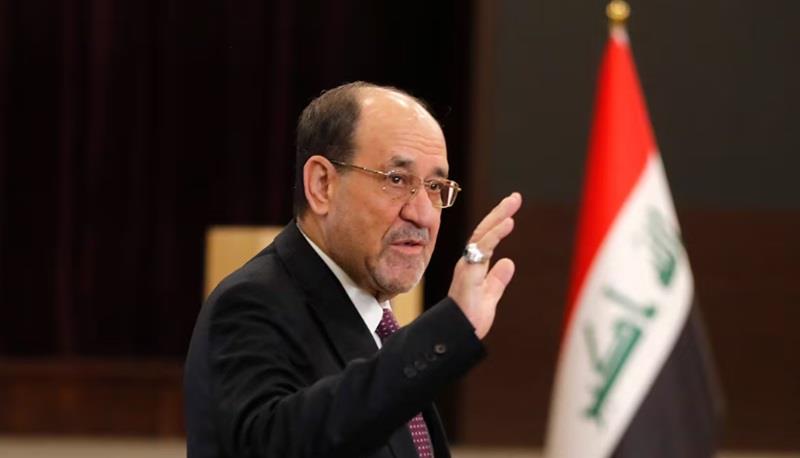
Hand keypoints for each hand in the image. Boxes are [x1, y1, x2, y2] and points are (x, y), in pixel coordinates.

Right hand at [448, 192, 521, 338]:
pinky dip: (495, 234)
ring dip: (498, 217)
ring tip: (512, 204)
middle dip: (499, 212)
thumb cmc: (469, 320)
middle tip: (515, 197)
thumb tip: (508, 262)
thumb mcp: (489, 296)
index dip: (498, 223)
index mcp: (474, 267)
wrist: (458, 335)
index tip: (511, 210)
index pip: (486, 239)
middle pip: (484, 231)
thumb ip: (497, 280)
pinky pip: (481, 248)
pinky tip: (507, 223)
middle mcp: (468, 263)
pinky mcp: (468, 273)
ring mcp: (467, 266)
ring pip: (482, 235)